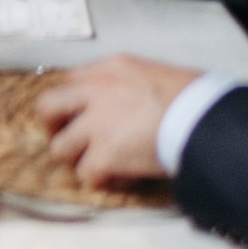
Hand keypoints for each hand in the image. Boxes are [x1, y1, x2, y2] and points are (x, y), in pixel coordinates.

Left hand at [37, 56, 197, 186]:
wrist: (201, 118)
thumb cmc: (189, 97)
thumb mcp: (150, 73)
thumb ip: (125, 83)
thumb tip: (120, 100)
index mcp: (108, 68)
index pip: (68, 80)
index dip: (69, 101)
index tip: (75, 115)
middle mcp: (94, 92)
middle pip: (46, 106)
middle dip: (51, 126)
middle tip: (66, 138)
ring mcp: (96, 124)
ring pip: (60, 147)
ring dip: (76, 159)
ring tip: (94, 164)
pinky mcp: (105, 155)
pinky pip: (87, 174)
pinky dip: (101, 180)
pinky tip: (119, 178)